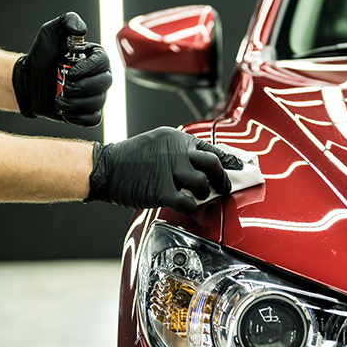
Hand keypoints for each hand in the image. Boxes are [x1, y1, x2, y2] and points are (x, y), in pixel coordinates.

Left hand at [11, 11, 111, 126]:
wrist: (29, 79)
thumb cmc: (41, 55)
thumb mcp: (50, 31)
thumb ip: (67, 21)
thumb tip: (82, 30)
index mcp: (94, 56)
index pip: (104, 62)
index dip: (88, 69)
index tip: (70, 72)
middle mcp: (99, 75)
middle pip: (104, 84)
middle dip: (82, 87)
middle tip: (64, 86)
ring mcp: (95, 95)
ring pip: (98, 102)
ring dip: (76, 103)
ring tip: (59, 99)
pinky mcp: (87, 112)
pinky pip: (93, 119)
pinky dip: (78, 117)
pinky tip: (65, 111)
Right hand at [87, 127, 232, 211]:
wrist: (106, 168)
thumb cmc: (129, 158)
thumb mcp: (156, 144)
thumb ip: (178, 152)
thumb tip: (203, 167)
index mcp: (175, 137)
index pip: (210, 147)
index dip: (228, 160)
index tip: (240, 168)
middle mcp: (175, 150)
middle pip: (213, 163)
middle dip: (223, 179)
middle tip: (225, 188)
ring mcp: (170, 170)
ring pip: (204, 184)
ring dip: (205, 194)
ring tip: (199, 197)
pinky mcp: (163, 190)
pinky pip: (189, 203)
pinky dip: (193, 208)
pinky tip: (188, 207)